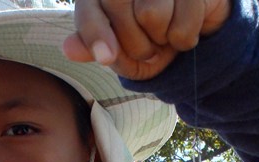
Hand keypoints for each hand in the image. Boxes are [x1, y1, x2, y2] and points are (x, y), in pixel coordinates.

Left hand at [63, 0, 232, 80]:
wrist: (189, 33)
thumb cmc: (147, 40)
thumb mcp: (118, 52)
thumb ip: (94, 46)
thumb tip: (69, 49)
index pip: (90, 8)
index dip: (95, 33)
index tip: (106, 58)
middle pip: (118, 6)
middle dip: (134, 44)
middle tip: (148, 49)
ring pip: (152, 15)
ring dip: (162, 40)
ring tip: (166, 34)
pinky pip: (182, 25)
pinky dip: (184, 39)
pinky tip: (186, 26)